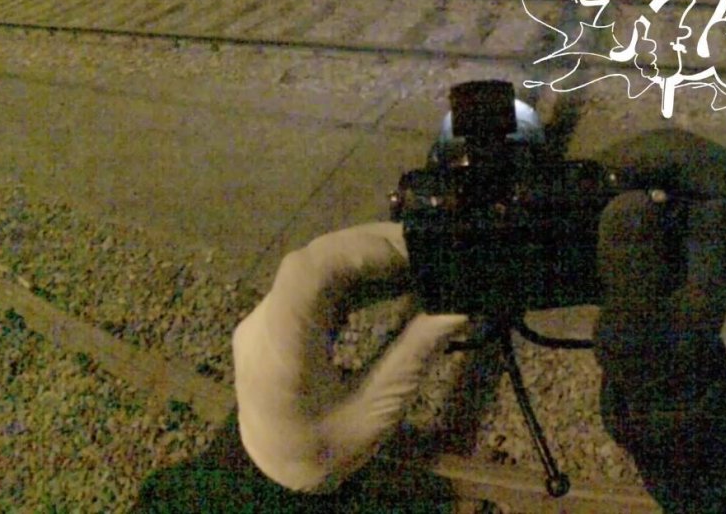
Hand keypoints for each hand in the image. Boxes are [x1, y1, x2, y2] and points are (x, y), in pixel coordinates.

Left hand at [232, 223, 466, 491]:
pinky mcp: (275, 319)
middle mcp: (265, 323)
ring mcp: (265, 318)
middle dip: (373, 247)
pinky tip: (390, 280)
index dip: (359, 250)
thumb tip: (460, 308)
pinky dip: (354, 275)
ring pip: (315, 265)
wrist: (269, 478)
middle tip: (427, 250)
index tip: (408, 254)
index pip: (308, 273)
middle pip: (315, 260)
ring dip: (367, 257)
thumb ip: (414, 355)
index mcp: (283, 351)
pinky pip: (313, 283)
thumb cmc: (322, 453)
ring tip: (417, 261)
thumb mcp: (375, 413)